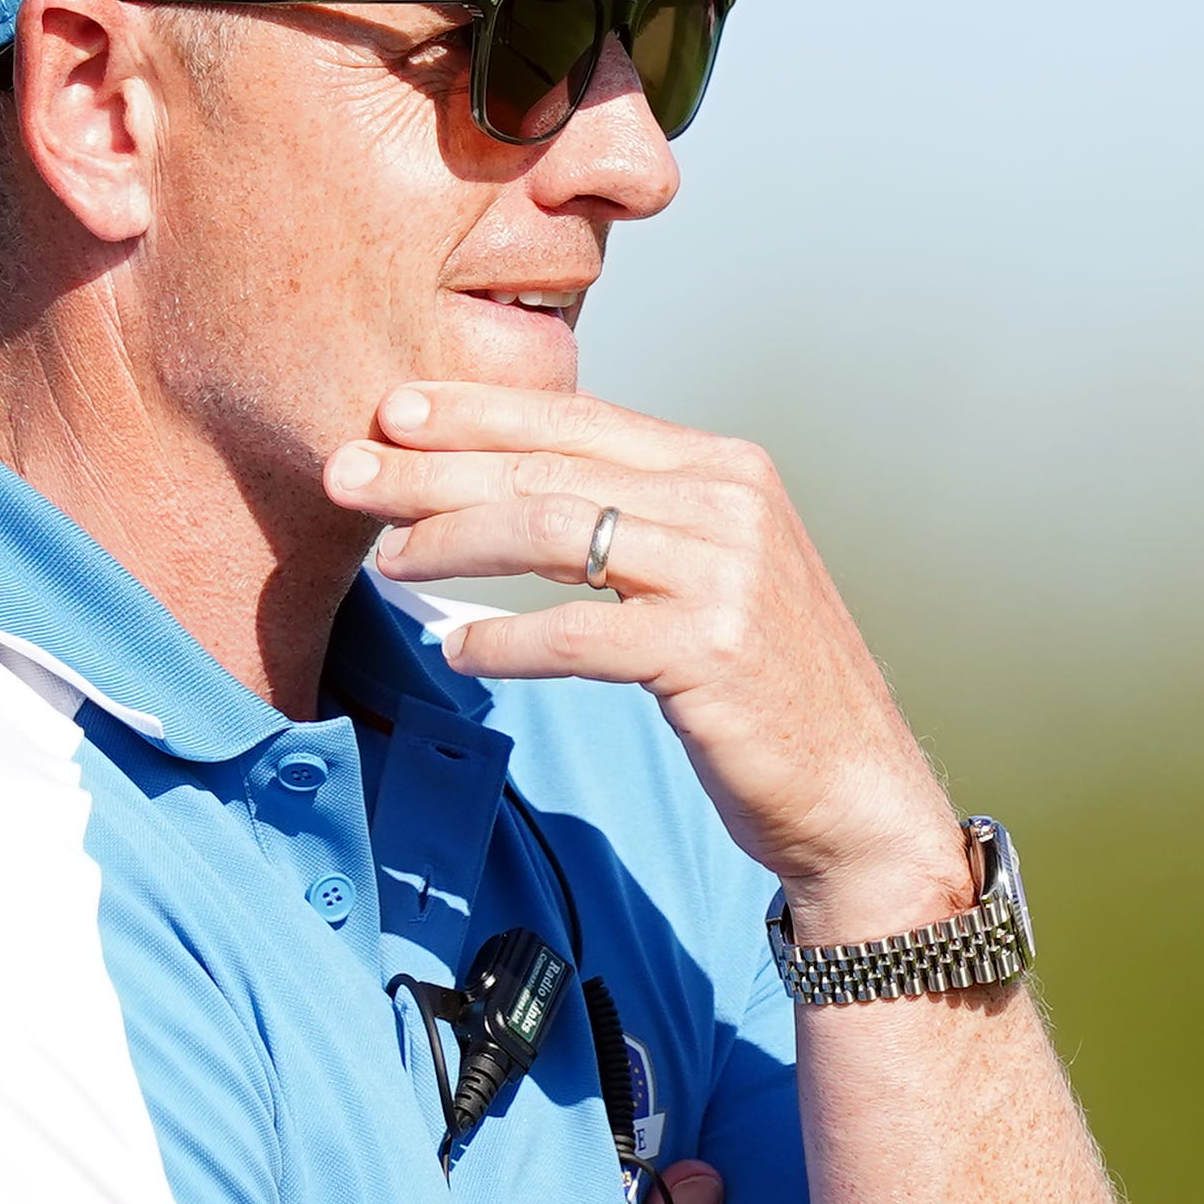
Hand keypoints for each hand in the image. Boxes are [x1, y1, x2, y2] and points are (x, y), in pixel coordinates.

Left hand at [327, 385, 972, 940]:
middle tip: (346, 474)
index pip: (576, 420)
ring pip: (552, 533)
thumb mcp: (712, 573)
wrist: (857, 791)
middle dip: (433, 470)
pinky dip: (505, 641)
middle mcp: (730, 502)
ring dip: (451, 543)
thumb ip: (637, 519)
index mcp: (725, 466)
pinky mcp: (709, 651)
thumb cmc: (765, 688)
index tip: (392, 411)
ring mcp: (725, 574)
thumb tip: (509, 489)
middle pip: (549, 469)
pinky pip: (575, 634)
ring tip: (388, 561)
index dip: (476, 412)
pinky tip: (458, 651)